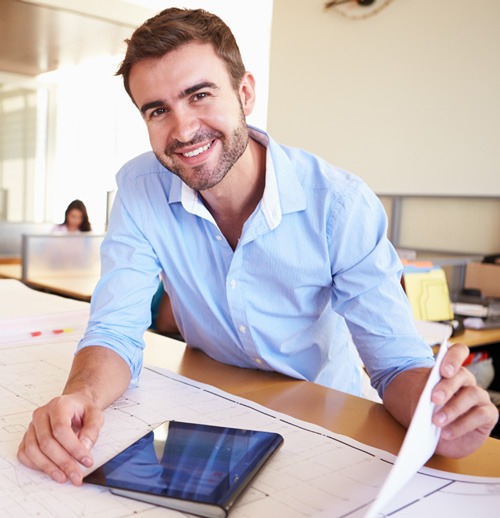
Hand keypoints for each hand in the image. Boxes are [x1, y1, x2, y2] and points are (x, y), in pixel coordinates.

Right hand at [17, 394, 103, 484]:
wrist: (74, 405)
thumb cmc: (83, 410)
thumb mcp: (96, 415)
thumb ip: (92, 430)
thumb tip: (84, 447)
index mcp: (59, 405)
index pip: (61, 429)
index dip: (74, 448)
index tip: (86, 460)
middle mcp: (41, 415)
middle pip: (46, 442)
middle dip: (63, 462)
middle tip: (76, 475)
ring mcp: (32, 426)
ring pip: (33, 450)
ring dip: (48, 467)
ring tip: (64, 477)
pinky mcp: (27, 437)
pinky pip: (24, 454)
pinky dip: (35, 465)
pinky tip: (50, 471)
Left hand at [431, 342, 498, 457]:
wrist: (432, 432)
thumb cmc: (426, 410)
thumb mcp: (419, 401)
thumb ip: (422, 396)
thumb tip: (423, 401)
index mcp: (450, 369)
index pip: (458, 352)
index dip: (453, 358)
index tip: (444, 371)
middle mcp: (467, 380)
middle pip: (462, 375)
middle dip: (447, 387)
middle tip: (433, 399)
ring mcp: (479, 396)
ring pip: (472, 395)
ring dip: (453, 409)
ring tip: (436, 421)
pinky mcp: (488, 414)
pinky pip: (480, 416)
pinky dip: (462, 425)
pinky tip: (446, 432)